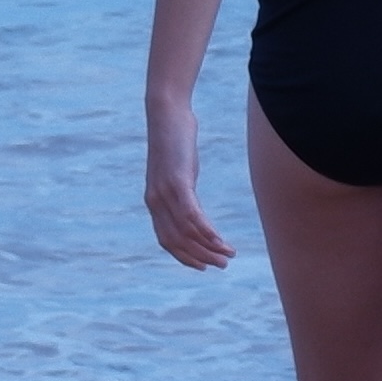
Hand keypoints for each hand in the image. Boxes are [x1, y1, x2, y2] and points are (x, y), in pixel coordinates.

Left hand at [145, 104, 234, 267]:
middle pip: (177, 241)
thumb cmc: (175, 139)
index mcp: (154, 201)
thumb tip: (190, 200)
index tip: (202, 266)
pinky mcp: (177, 183)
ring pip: (186, 232)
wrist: (167, 114)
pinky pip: (192, 216)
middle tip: (221, 265)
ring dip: (208, 247)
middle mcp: (156, 201)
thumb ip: (182, 189)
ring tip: (228, 255)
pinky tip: (221, 241)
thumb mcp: (178, 169)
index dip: (184, 256)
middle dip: (200, 257)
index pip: (166, 239)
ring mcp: (165, 193)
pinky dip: (207, 232)